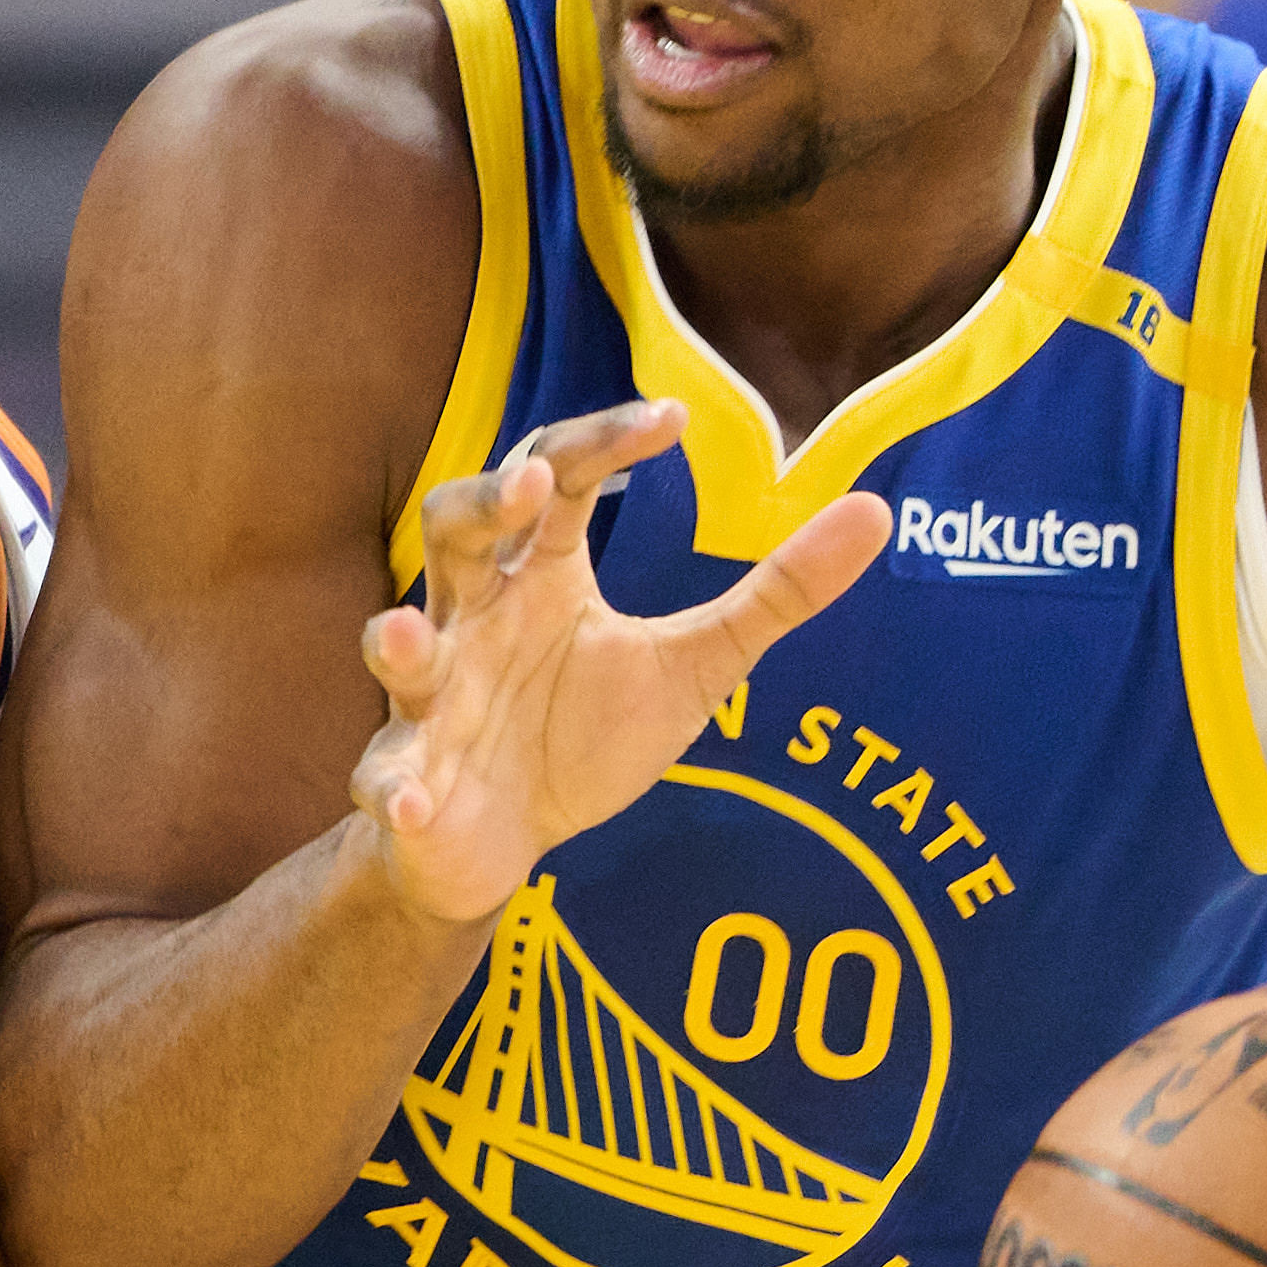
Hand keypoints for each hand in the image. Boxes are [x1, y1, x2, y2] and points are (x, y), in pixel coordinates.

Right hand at [353, 400, 886, 928]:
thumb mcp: (697, 664)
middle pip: (452, 529)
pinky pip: (389, 780)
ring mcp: (432, 699)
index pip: (556, 480)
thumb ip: (777, 593)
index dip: (601, 442)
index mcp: (540, 577)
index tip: (671, 420)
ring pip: (398, 646)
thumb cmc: (585, 736)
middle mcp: (475, 618)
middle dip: (478, 504)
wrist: (506, 846)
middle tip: (527, 490)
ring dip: (401, 639)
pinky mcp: (409, 782)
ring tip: (412, 633)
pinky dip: (399, 792)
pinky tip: (421, 804)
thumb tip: (877, 512)